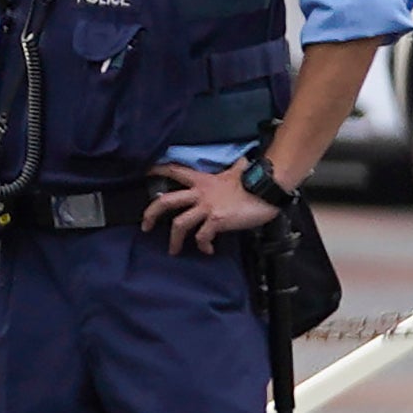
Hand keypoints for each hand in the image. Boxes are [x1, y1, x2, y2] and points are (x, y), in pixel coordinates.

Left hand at [141, 158, 282, 249]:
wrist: (268, 189)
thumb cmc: (254, 182)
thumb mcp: (239, 172)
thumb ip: (235, 168)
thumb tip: (243, 161)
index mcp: (203, 181)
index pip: (175, 171)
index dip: (159, 170)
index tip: (146, 172)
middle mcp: (200, 193)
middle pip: (166, 201)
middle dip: (151, 214)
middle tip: (145, 226)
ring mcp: (207, 207)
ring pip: (180, 224)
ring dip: (174, 240)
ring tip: (173, 251)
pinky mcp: (217, 220)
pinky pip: (202, 236)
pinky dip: (203, 245)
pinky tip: (207, 249)